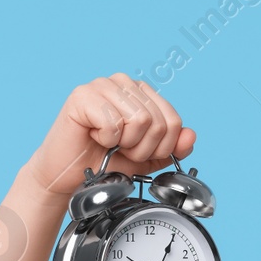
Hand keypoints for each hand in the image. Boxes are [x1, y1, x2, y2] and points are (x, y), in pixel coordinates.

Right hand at [22, 73, 194, 197]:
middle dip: (141, 148)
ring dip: (124, 144)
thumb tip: (190, 136)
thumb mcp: (146, 159)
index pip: (173, 121)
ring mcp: (102, 85)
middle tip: (119, 149)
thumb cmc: (104, 163)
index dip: (160, 148)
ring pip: (139, 119)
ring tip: (107, 143)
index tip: (137, 152)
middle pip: (157, 121)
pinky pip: (113, 122)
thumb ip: (171, 147)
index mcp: (142, 92)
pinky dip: (105, 139)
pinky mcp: (82, 95)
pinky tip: (93, 136)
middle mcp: (124, 83)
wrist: (70, 177)